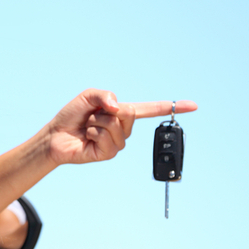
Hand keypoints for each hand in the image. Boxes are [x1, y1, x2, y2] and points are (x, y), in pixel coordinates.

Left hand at [45, 89, 197, 165]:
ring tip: (88, 127)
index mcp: (122, 113)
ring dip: (97, 122)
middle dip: (108, 110)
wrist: (55, 136)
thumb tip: (118, 108)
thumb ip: (105, 95)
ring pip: (116, 125)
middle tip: (92, 116)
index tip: (193, 105)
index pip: (150, 110)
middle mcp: (123, 128)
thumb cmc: (71, 116)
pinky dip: (93, 133)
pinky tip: (87, 138)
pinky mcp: (108, 153)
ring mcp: (117, 142)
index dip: (171, 107)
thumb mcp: (88, 96)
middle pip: (130, 113)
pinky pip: (106, 137)